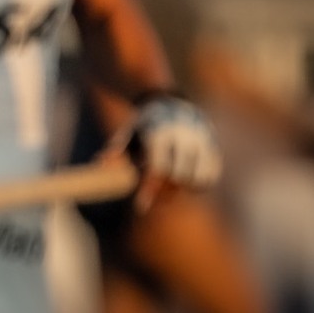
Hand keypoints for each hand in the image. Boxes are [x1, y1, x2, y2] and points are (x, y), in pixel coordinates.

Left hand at [121, 95, 221, 209]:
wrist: (173, 104)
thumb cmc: (144, 125)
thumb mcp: (127, 133)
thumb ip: (115, 150)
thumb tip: (100, 164)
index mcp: (160, 134)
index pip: (157, 168)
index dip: (149, 189)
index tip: (140, 208)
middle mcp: (184, 137)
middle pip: (179, 176)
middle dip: (165, 191)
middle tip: (155, 197)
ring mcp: (202, 142)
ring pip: (199, 179)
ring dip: (185, 190)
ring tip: (171, 188)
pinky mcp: (214, 148)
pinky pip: (211, 176)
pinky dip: (200, 185)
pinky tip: (186, 183)